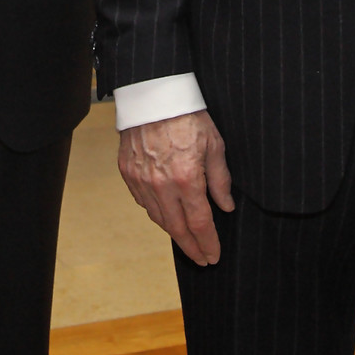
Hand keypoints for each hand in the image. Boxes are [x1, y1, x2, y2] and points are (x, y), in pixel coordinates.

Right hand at [119, 110, 233, 265]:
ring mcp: (141, 180)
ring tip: (186, 240)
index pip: (200, 223)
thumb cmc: (187, 115)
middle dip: (191, 247)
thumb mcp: (214, 144)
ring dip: (173, 232)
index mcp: (187, 179)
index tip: (213, 256)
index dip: (208, 243)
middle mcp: (162, 185)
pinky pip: (143, 202)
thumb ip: (220, 179)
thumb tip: (226, 206)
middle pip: (177, 229)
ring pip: (158, 218)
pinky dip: (156, 212)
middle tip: (201, 259)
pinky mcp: (128, 173)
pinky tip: (166, 215)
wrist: (152, 95)